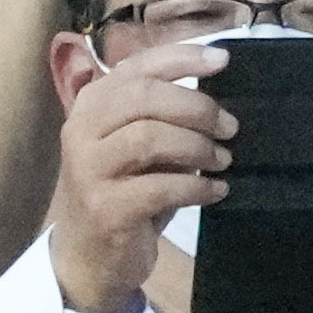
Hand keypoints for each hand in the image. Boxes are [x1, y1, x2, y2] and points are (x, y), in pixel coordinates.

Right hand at [50, 39, 233, 312]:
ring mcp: (88, 170)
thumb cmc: (125, 188)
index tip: (223, 60)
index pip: (137, 67)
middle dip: (198, 108)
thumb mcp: (140, 143)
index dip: (181, 58)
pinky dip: (197, 187)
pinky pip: (160, 186)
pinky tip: (215, 191)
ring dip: (198, 147)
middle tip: (231, 128)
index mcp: (92, 105)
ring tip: (223, 161)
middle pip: (144, 97)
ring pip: (149, 137)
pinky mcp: (104, 207)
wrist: (89, 255)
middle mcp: (81, 131)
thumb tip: (221, 91)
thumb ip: (163, 113)